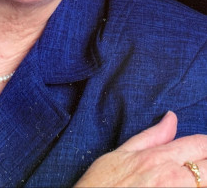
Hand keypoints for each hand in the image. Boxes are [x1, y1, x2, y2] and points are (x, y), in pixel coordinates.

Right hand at [74, 111, 206, 186]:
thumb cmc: (101, 186)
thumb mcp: (121, 154)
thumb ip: (151, 136)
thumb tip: (172, 117)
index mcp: (161, 157)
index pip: (201, 144)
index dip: (206, 146)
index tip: (204, 151)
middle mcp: (174, 177)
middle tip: (200, 167)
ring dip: (204, 179)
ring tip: (194, 179)